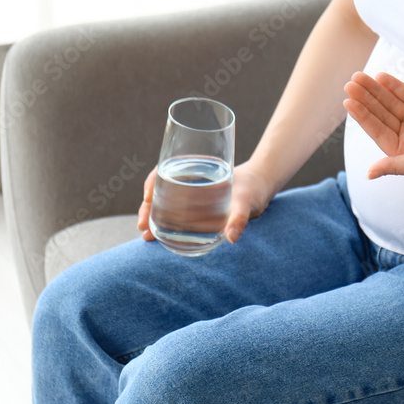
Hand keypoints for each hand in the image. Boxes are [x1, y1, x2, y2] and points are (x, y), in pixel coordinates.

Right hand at [137, 162, 273, 243]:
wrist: (261, 187)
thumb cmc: (254, 189)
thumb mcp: (247, 201)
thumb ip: (239, 218)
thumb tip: (231, 238)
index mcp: (197, 166)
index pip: (166, 168)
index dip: (153, 182)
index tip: (148, 197)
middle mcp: (189, 177)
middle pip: (160, 187)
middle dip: (148, 206)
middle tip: (142, 225)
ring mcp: (191, 191)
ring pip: (164, 201)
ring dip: (152, 216)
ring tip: (145, 234)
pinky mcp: (195, 205)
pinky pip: (174, 212)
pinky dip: (165, 222)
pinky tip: (157, 237)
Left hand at [343, 71, 403, 179]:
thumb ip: (394, 166)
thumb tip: (368, 174)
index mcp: (402, 152)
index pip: (377, 131)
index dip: (363, 116)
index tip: (349, 101)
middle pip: (381, 114)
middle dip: (366, 99)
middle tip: (351, 83)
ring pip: (391, 102)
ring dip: (376, 90)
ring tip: (360, 76)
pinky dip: (394, 86)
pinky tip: (381, 77)